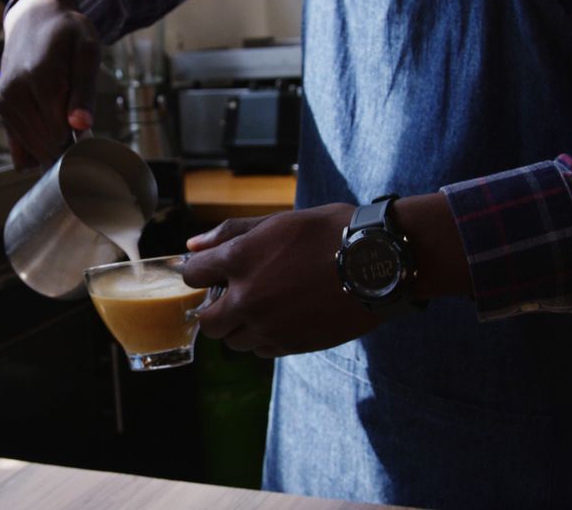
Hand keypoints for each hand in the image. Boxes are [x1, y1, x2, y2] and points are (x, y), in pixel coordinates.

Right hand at [0, 0, 100, 168]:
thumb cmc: (66, 34)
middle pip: (46, 143)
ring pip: (33, 149)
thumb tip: (81, 126)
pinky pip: (18, 148)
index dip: (79, 139)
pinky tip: (48, 138)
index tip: (89, 129)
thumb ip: (85, 90)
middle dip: (67, 144)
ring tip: (65, 124)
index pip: (60, 132)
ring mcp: (4, 103)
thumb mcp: (87, 51)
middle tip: (79, 124)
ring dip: (53, 147)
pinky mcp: (0, 109)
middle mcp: (15, 93)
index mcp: (40, 78)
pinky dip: (35, 151)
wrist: (34, 19)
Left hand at [182, 204, 383, 357]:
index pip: (193, 275)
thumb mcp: (279, 221)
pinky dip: (264, 338)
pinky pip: (261, 350)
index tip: (213, 272)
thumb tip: (192, 246)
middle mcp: (247, 297)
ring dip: (239, 327)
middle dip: (214, 310)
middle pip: (207, 321)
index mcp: (240, 259)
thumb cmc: (331, 232)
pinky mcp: (291, 344)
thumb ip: (231, 232)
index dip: (201, 272)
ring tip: (263, 307)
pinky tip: (282, 319)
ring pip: (232, 341)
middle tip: (232, 298)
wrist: (378, 262)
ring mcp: (269, 325)